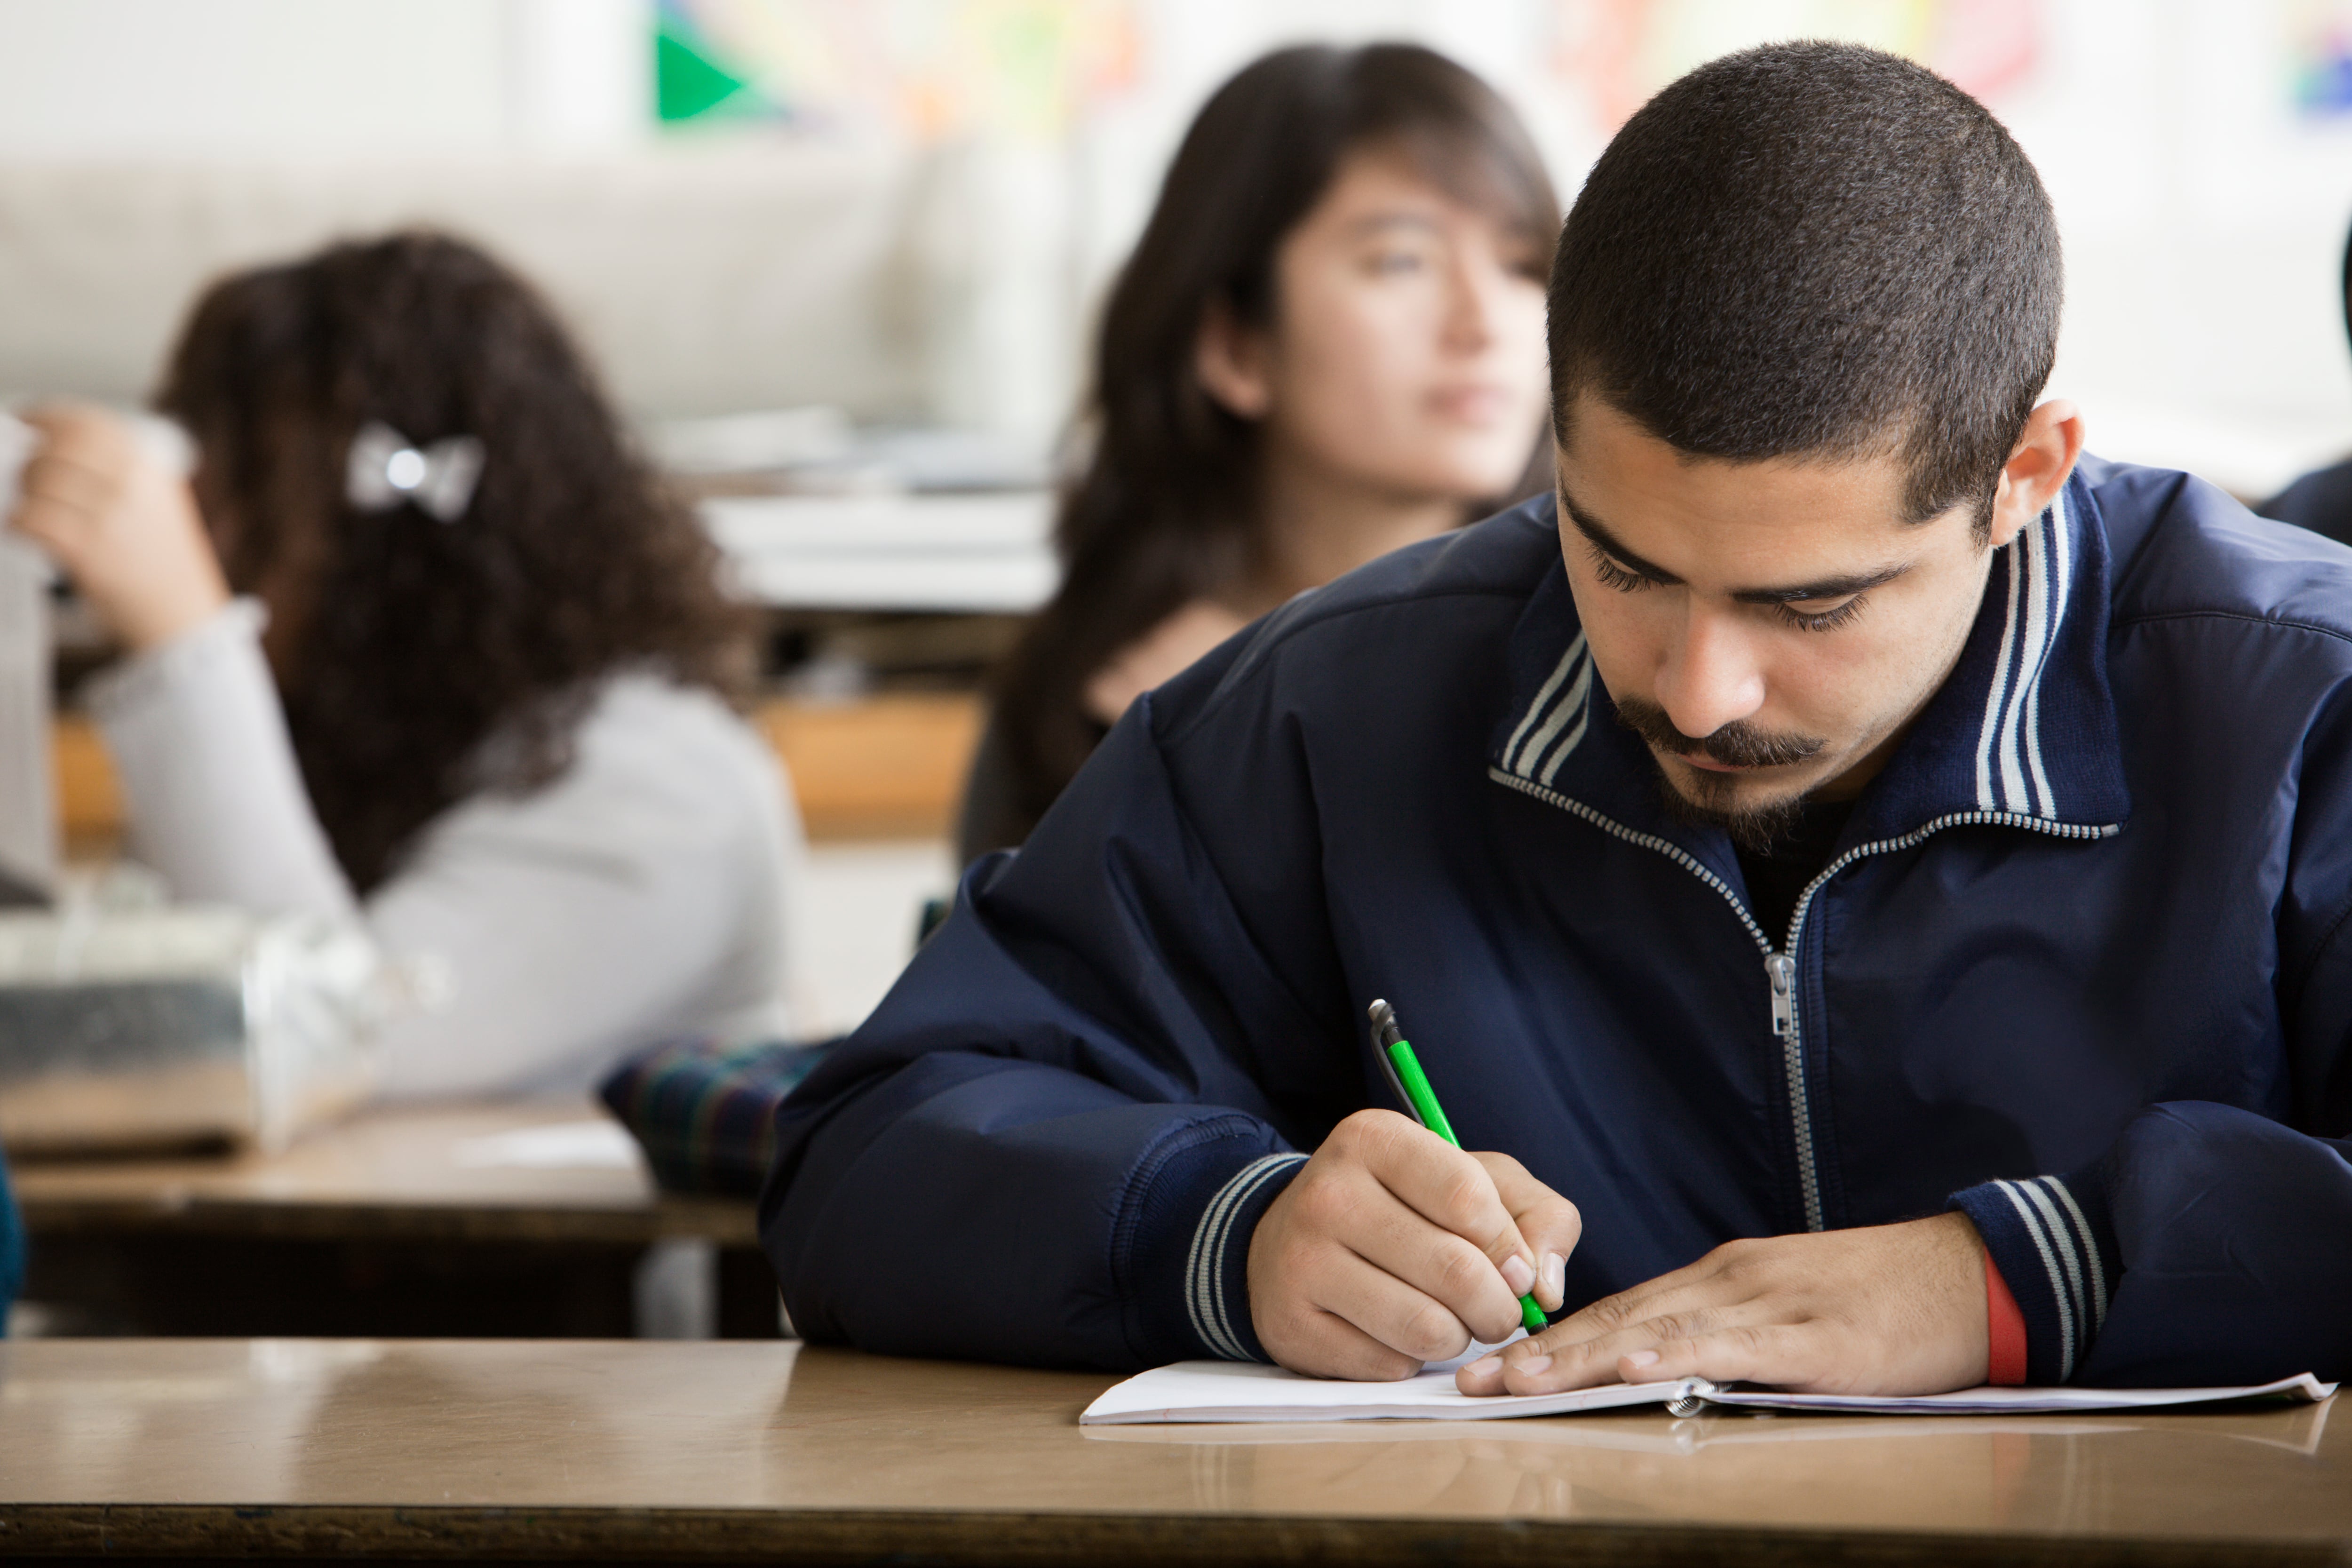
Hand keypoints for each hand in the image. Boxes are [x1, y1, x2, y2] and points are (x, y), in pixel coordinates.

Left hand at [8, 403, 228, 651]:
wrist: (183, 617)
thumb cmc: (165, 563)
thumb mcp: (159, 502)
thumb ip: (120, 470)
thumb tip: (54, 445)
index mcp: (149, 467)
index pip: (86, 422)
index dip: (45, 416)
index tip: (25, 420)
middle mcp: (131, 485)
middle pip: (57, 447)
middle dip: (30, 459)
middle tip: (25, 476)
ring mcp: (111, 517)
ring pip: (40, 482)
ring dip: (23, 493)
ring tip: (27, 508)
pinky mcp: (90, 551)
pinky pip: (34, 520)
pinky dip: (17, 522)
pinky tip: (19, 529)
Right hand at [1246, 1108, 1581, 1380]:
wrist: (1291, 1241)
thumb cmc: (1404, 1209)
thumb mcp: (1475, 1181)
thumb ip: (1537, 1214)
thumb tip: (1544, 1287)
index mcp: (1374, 1139)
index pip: (1468, 1197)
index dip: (1509, 1246)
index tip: (1515, 1267)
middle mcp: (1328, 1193)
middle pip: (1455, 1269)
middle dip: (1498, 1306)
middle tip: (1496, 1311)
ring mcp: (1302, 1262)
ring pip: (1426, 1327)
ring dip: (1459, 1337)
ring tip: (1452, 1322)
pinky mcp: (1291, 1325)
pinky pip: (1388, 1364)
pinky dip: (1411, 1359)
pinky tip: (1397, 1333)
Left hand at [1455, 1211, 1987, 1396]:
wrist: (1972, 1277)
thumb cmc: (1881, 1301)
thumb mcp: (1787, 1310)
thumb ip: (1726, 1335)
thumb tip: (1658, 1367)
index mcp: (1723, 1279)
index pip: (1619, 1309)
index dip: (1553, 1339)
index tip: (1493, 1364)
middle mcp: (1732, 1282)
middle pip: (1621, 1317)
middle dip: (1543, 1352)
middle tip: (1477, 1379)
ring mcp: (1772, 1306)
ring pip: (1661, 1329)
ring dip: (1587, 1355)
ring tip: (1524, 1377)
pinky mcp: (1817, 1338)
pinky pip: (1737, 1348)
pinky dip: (1683, 1355)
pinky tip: (1639, 1366)